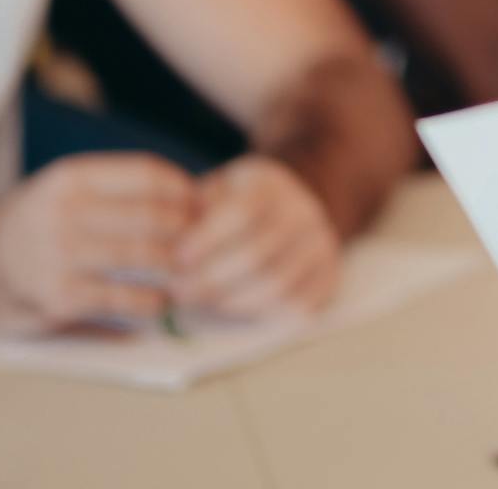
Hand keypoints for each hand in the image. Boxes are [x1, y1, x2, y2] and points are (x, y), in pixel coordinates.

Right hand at [0, 153, 197, 332]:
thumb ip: (116, 189)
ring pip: (144, 255)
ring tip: (192, 272)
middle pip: (154, 214)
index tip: (203, 205)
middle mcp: (65, 211)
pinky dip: (152, 300)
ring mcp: (60, 254)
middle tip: (206, 243)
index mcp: (72, 177)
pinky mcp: (57, 296)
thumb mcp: (63, 190)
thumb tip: (194, 194)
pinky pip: (122, 297)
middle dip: (189, 230)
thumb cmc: (30, 225)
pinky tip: (161, 301)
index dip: (185, 190)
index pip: (148, 174)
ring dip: (177, 266)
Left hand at [172, 156, 340, 320]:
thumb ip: (194, 209)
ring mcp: (321, 245)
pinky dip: (261, 313)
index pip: (243, 212)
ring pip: (277, 283)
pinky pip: (297, 305)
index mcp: (272, 184)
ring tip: (200, 303)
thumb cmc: (235, 205)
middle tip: (179, 290)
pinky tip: (232, 310)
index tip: (178, 257)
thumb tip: (169, 240)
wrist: (288, 212)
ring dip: (231, 300)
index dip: (207, 239)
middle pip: (258, 253)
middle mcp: (304, 211)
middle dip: (211, 278)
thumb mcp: (216, 190)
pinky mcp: (328, 277)